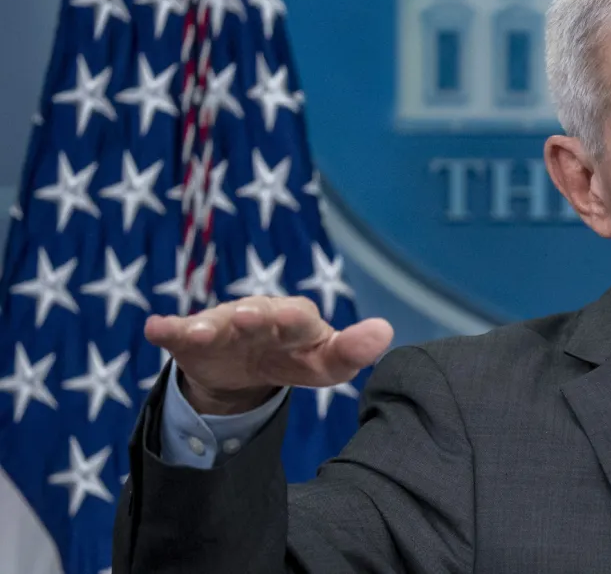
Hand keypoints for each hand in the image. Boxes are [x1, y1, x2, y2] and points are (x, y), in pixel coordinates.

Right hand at [144, 296, 393, 414]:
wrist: (243, 365)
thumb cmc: (293, 357)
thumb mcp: (323, 365)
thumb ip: (350, 353)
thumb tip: (385, 330)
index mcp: (298, 324)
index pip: (307, 322)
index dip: (299, 323)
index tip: (296, 321)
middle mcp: (261, 316)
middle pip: (262, 315)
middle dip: (259, 316)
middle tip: (254, 317)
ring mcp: (224, 325)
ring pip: (218, 322)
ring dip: (211, 324)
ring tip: (201, 332)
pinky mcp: (192, 338)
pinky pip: (177, 332)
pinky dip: (168, 329)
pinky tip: (156, 329)